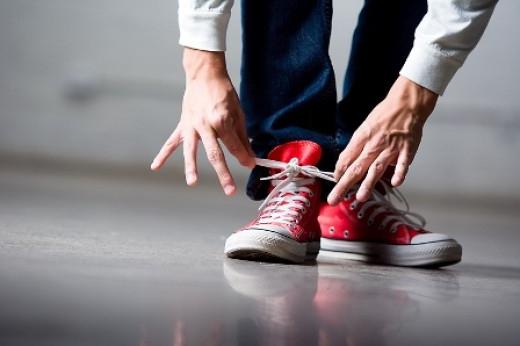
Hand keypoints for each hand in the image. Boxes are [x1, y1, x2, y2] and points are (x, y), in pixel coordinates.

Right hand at [150, 48, 254, 195]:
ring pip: (191, 151)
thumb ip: (242, 137)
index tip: (251, 165)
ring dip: (191, 167)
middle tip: (230, 190)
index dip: (243, 157)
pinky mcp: (182, 125)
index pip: (233, 145)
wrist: (204, 75)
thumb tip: (249, 156)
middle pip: (214, 154)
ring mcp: (191, 126)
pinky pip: (171, 142)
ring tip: (192, 183)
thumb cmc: (224, 93)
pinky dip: (162, 154)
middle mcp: (205, 125)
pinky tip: (155, 167)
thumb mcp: (238, 113)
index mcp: (221, 120)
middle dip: (223, 173)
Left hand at [328, 76, 437, 204]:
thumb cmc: (384, 116)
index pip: (346, 158)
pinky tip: (395, 184)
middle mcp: (374, 144)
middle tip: (335, 198)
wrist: (406, 104)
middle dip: (344, 185)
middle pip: (356, 168)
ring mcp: (391, 148)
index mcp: (362, 138)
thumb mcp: (364, 128)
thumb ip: (357, 147)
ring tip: (360, 197)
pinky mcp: (406, 150)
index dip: (338, 172)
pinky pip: (402, 164)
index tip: (334, 182)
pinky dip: (399, 173)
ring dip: (368, 183)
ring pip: (377, 168)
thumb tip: (346, 164)